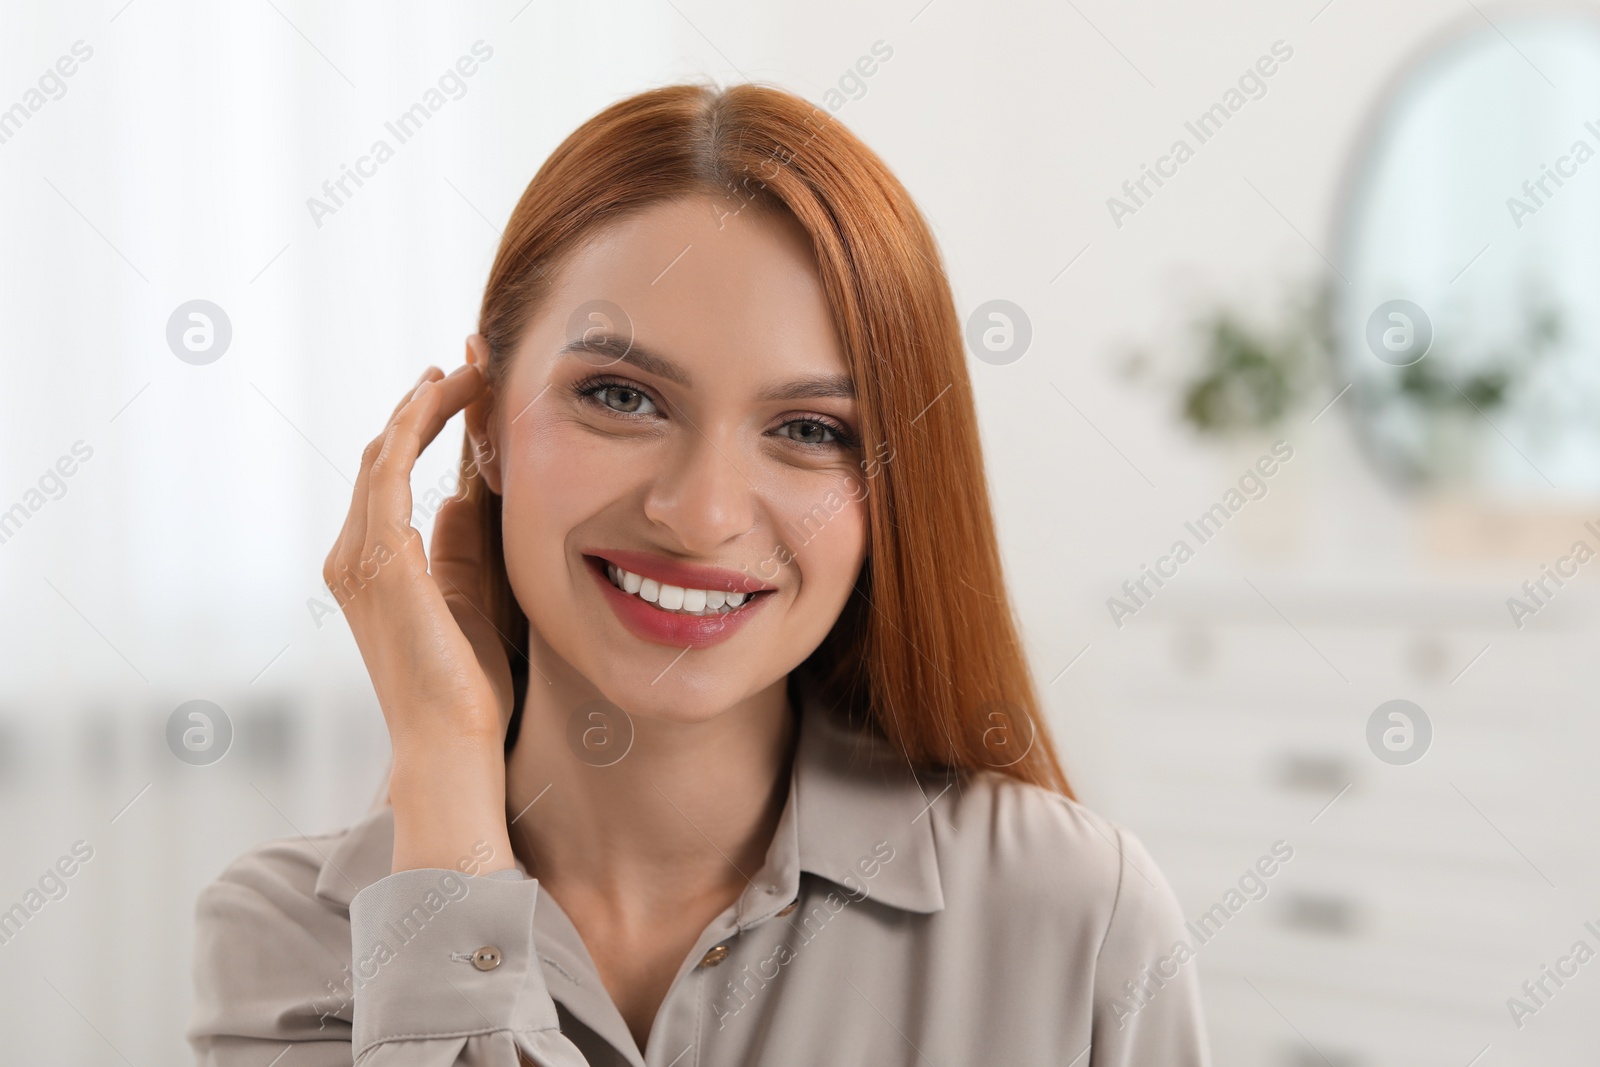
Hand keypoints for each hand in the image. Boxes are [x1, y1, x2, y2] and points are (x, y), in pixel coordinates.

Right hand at [322, 359, 515, 873]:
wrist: (453, 743)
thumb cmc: (467, 687)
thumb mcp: (470, 598)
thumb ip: (456, 547)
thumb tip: (457, 498)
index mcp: (371, 566)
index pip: (395, 473)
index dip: (428, 423)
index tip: (468, 386)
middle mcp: (352, 556)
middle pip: (384, 453)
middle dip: (427, 401)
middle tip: (472, 360)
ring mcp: (358, 557)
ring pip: (383, 453)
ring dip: (424, 403)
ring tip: (467, 366)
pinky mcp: (379, 559)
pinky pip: (390, 470)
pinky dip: (416, 425)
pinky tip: (447, 395)